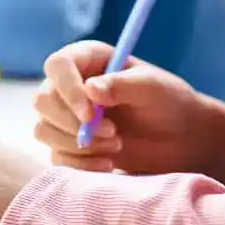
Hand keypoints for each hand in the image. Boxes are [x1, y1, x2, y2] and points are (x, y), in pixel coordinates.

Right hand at [33, 41, 224, 186]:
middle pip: (43, 100)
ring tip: (118, 145)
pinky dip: (79, 164)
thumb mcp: (153, 88)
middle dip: (73, 122)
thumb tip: (90, 89)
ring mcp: (66, 116)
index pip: (58, 65)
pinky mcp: (69, 145)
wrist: (181, 138)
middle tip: (114, 134)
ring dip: (78, 144)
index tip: (89, 114)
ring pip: (44, 130)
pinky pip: (55, 156)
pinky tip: (109, 164)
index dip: (67, 89)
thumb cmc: (169, 102)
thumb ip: (122, 85)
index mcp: (89, 59)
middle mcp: (71, 85)